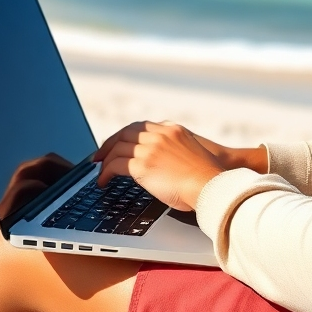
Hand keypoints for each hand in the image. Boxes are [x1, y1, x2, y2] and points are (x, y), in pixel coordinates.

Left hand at [93, 121, 225, 210]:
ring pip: (118, 147)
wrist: (211, 185)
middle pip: (126, 133)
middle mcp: (160, 135)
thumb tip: (167, 163)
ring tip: (100, 169)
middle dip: (111, 143)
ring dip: (106, 158)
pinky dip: (105, 172)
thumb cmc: (207, 177)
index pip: (142, 126)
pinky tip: (103, 181)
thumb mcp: (193, 153)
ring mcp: (150, 148)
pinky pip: (115, 164)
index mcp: (172, 130)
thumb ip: (177, 150)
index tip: (119, 142)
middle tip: (101, 154)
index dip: (126, 134)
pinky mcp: (142, 165)